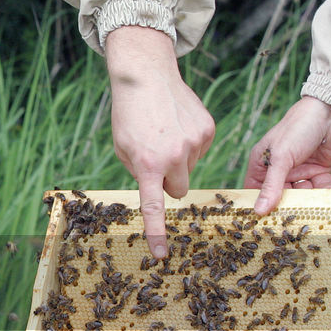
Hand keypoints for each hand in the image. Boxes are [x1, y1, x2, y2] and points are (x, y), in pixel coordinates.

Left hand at [104, 26, 214, 258]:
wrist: (146, 75)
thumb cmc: (129, 115)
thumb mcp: (123, 149)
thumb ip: (139, 172)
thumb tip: (160, 187)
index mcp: (148, 164)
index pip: (154, 206)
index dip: (157, 232)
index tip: (161, 254)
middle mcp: (175, 156)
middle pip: (179, 190)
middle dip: (170, 182)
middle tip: (158, 161)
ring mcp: (195, 143)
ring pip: (190, 168)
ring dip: (179, 158)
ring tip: (164, 132)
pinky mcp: (207, 130)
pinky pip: (199, 149)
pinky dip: (189, 142)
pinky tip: (176, 124)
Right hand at [244, 96, 330, 214]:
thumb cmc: (298, 128)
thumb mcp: (281, 158)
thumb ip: (272, 186)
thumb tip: (259, 211)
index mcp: (262, 165)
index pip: (255, 192)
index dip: (258, 207)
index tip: (262, 224)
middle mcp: (279, 171)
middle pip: (280, 197)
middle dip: (287, 208)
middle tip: (293, 223)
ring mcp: (299, 172)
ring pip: (301, 196)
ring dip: (308, 202)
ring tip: (314, 211)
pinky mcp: (318, 172)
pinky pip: (320, 189)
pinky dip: (325, 195)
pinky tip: (330, 201)